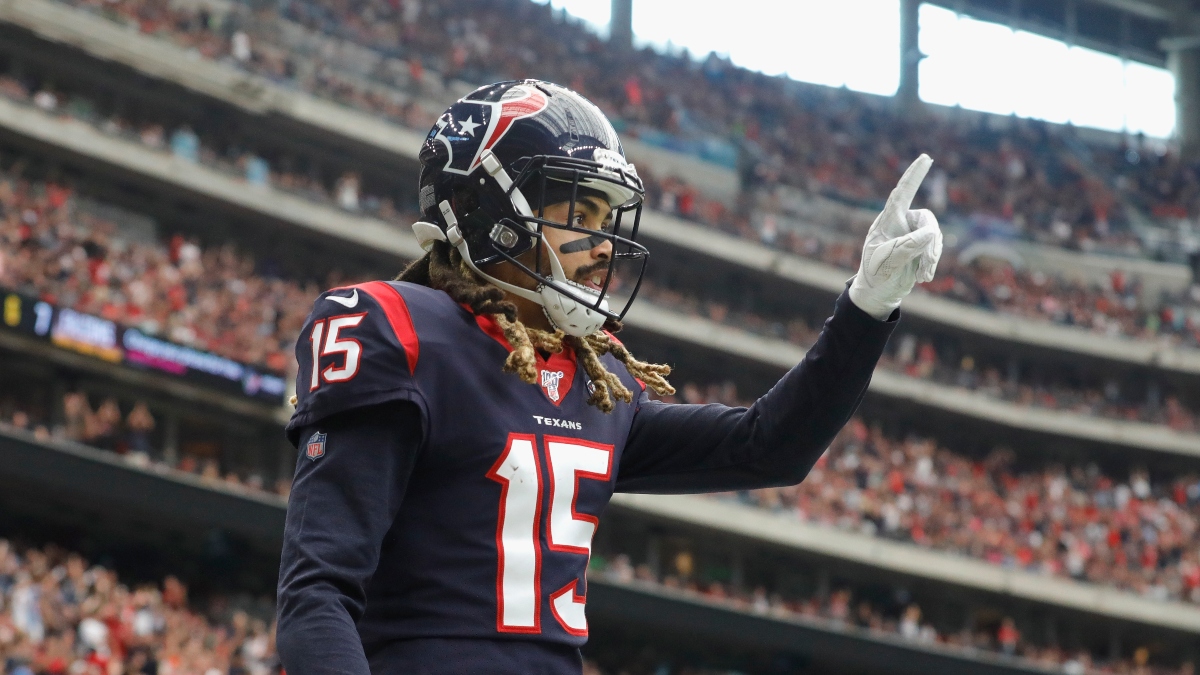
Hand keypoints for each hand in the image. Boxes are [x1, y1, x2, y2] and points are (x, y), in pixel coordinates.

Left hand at [848, 154, 942, 320]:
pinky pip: (936, 247)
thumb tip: (929, 233)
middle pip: (927, 220)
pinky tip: (923, 277)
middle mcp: (902, 223)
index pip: (902, 192)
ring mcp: (913, 234)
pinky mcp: (921, 246)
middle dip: (930, 243)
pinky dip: (932, 262)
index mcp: (887, 221)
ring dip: (931, 256)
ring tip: (922, 276)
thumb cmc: (875, 275)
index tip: (926, 157)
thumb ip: (906, 247)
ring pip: (934, 235)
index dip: (914, 175)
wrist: (878, 293)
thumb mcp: (886, 263)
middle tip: (924, 266)